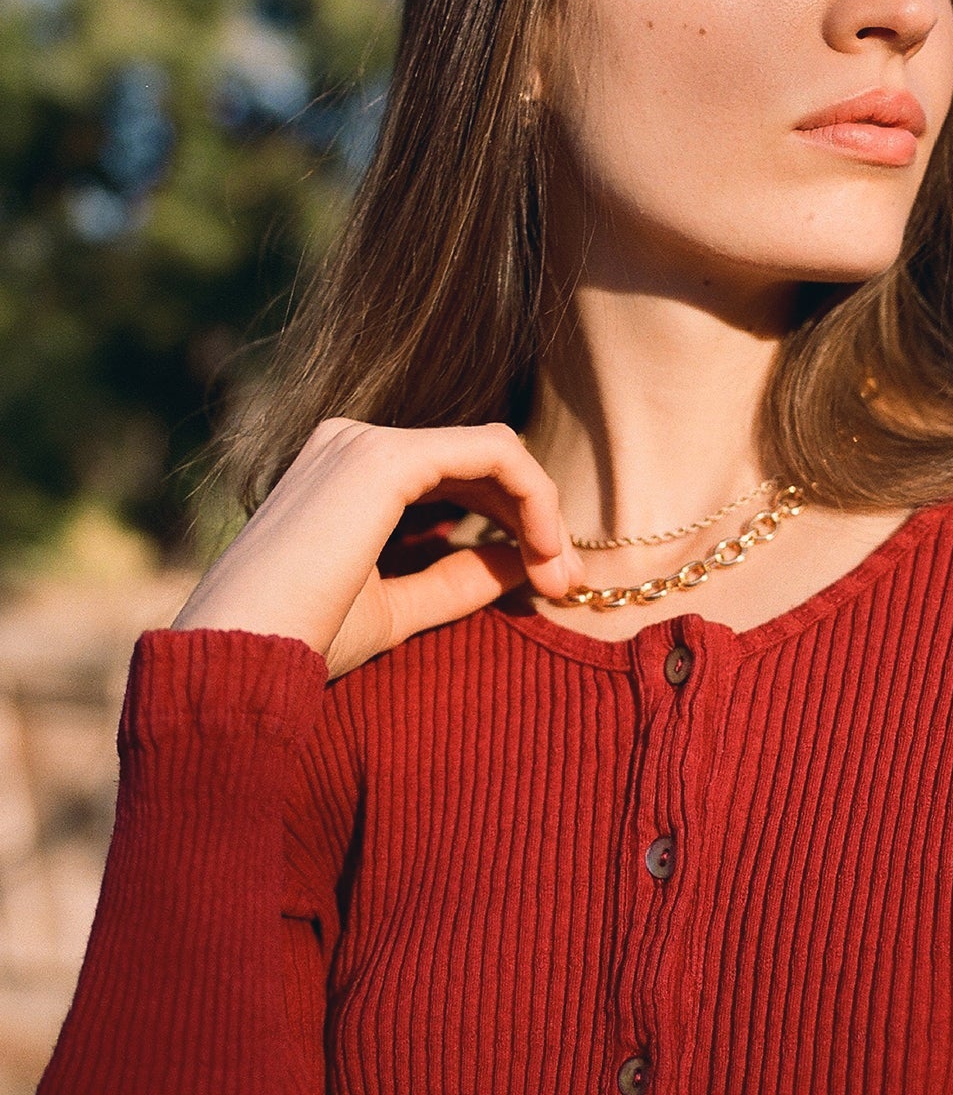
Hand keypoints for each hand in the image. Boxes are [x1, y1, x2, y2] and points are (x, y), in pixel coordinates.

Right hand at [170, 419, 584, 680]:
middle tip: (568, 584)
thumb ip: (456, 578)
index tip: (549, 587)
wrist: (242, 652)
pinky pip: (494, 453)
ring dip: (542, 512)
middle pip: (481, 462)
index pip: (457, 477)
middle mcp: (353, 443)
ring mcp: (366, 443)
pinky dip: (534, 497)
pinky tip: (546, 550)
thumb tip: (527, 562)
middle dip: (537, 519)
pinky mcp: (385, 459)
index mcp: (347, 475)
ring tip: (560, 578)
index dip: (515, 524)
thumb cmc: (301, 641)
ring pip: (495, 452)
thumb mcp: (397, 608)